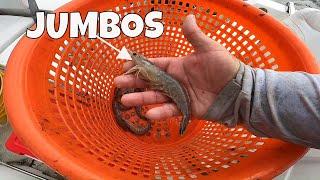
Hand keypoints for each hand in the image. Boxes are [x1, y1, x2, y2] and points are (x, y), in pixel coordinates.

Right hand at [114, 14, 239, 119]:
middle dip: (134, 83)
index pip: (154, 65)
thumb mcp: (209, 49)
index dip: (140, 66)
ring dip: (141, 99)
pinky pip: (170, 111)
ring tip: (125, 100)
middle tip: (118, 84)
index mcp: (178, 66)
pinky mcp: (186, 109)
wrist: (238, 90)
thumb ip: (195, 36)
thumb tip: (189, 16)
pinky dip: (160, 113)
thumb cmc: (225, 67)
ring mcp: (180, 96)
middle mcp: (175, 81)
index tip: (124, 66)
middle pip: (150, 82)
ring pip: (156, 97)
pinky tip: (149, 113)